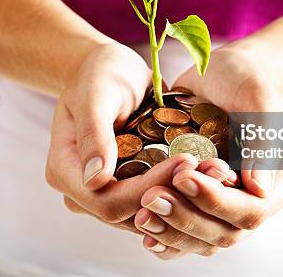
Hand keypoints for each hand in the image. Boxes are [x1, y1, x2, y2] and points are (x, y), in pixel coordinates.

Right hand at [46, 43, 198, 229]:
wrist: (108, 69)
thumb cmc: (98, 73)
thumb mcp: (95, 94)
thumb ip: (94, 133)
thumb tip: (95, 179)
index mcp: (65, 171)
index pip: (107, 200)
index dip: (148, 188)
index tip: (185, 161)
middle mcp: (83, 191)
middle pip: (130, 213)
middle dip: (174, 195)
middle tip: (213, 169)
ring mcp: (108, 191)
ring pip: (149, 211)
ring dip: (186, 196)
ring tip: (217, 170)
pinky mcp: (130, 186)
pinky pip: (158, 197)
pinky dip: (184, 188)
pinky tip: (210, 170)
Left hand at [136, 40, 282, 257]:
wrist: (220, 75)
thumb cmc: (245, 78)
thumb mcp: (258, 96)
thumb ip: (262, 138)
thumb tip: (259, 189)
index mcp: (280, 181)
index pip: (251, 210)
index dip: (216, 201)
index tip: (183, 177)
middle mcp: (254, 199)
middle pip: (225, 232)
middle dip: (187, 219)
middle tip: (152, 199)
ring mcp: (226, 204)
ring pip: (203, 239)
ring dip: (171, 231)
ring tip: (142, 214)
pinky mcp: (201, 202)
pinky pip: (187, 234)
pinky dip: (166, 237)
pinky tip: (145, 233)